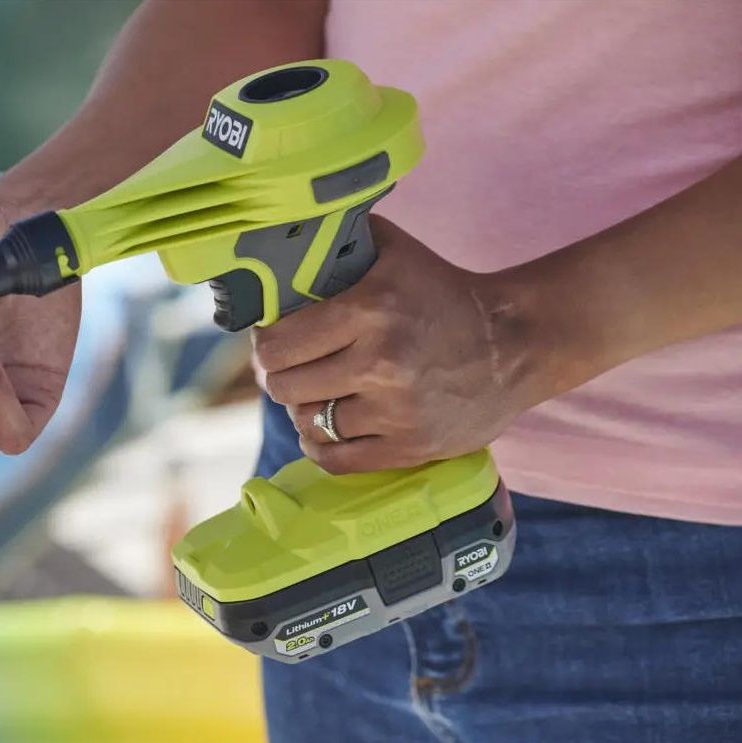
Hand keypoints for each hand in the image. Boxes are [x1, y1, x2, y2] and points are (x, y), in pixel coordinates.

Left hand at [253, 217, 535, 473]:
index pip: (278, 344)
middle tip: (290, 367)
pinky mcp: (410, 447)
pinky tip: (323, 429)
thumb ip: (340, 242)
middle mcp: (380, 362)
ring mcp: (396, 411)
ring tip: (316, 392)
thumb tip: (284, 241)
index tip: (272, 339)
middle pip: (285, 386)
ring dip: (304, 408)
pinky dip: (319, 445)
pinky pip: (335, 460)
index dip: (266, 343)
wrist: (517, 342)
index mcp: (370, 309)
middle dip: (280, 375)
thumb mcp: (394, 252)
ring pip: (308, 422)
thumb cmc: (444, 292)